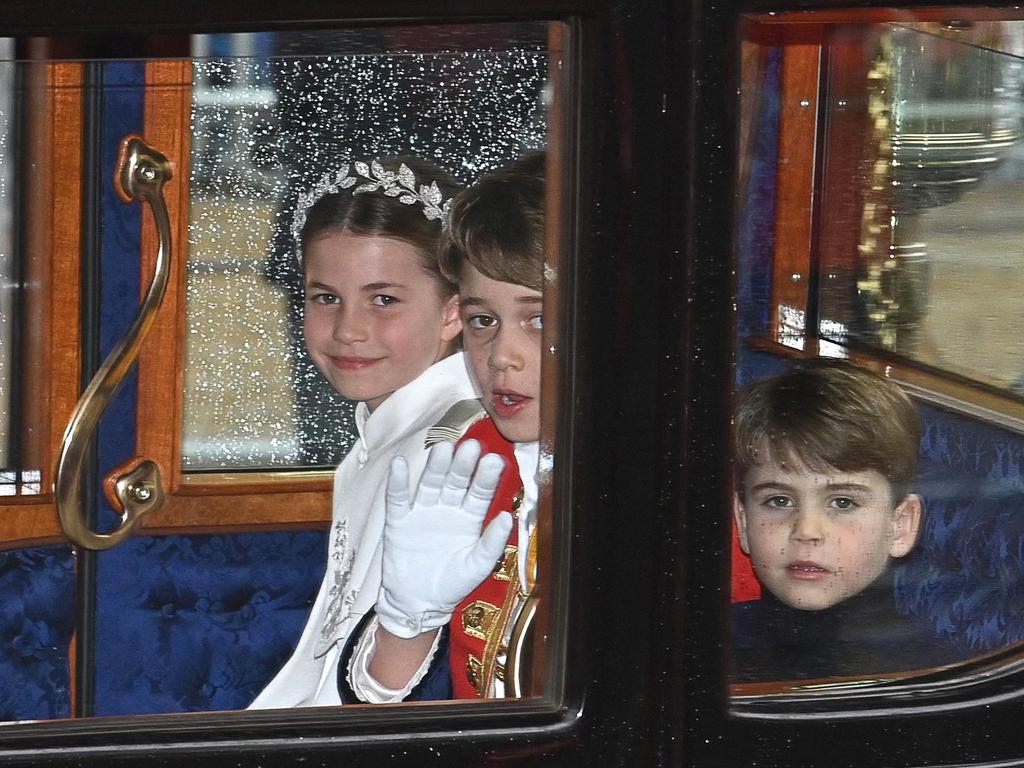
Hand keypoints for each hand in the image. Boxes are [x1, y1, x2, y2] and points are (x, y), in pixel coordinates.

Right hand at [377, 440, 512, 638]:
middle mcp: (447, 508)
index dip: (486, 477)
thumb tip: (507, 517)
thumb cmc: (453, 584)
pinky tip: (400, 464)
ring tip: (442, 449)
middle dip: (463, 465)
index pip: (480, 492)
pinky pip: (398, 499)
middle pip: (455, 481)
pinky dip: (398, 482)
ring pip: (430, 484)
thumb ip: (492, 543)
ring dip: (436, 467)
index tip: (495, 461)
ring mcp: (422, 512)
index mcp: (469, 518)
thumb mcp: (477, 566)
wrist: (419, 604)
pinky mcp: (399, 521)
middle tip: (472, 447)